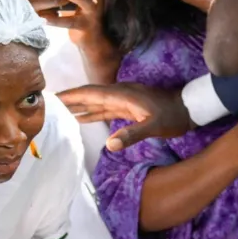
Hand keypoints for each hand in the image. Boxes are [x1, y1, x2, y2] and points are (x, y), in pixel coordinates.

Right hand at [59, 83, 193, 149]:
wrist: (190, 109)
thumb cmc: (173, 116)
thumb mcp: (154, 126)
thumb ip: (132, 134)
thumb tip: (109, 145)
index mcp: (122, 95)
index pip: (91, 93)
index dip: (71, 95)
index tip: (52, 97)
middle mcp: (120, 95)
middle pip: (90, 96)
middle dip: (69, 100)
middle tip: (47, 106)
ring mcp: (124, 101)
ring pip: (96, 103)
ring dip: (78, 107)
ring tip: (58, 113)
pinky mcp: (129, 108)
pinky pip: (106, 109)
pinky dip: (92, 113)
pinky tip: (81, 118)